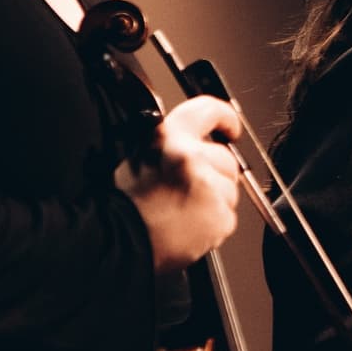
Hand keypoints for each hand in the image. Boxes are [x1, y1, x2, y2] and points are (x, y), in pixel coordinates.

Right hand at [115, 95, 244, 272]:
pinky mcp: (219, 215)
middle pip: (226, 159)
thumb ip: (173, 146)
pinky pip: (228, 216)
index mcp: (170, 137)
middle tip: (189, 190)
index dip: (225, 119)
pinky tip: (190, 225)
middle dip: (215, 174)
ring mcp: (209, 187)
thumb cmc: (125, 204)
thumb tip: (197, 143)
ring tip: (185, 210)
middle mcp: (192, 157)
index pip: (208, 111)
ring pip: (230, 190)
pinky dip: (215, 223)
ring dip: (215, 200)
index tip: (231, 128)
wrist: (120, 239)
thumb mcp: (141, 157)